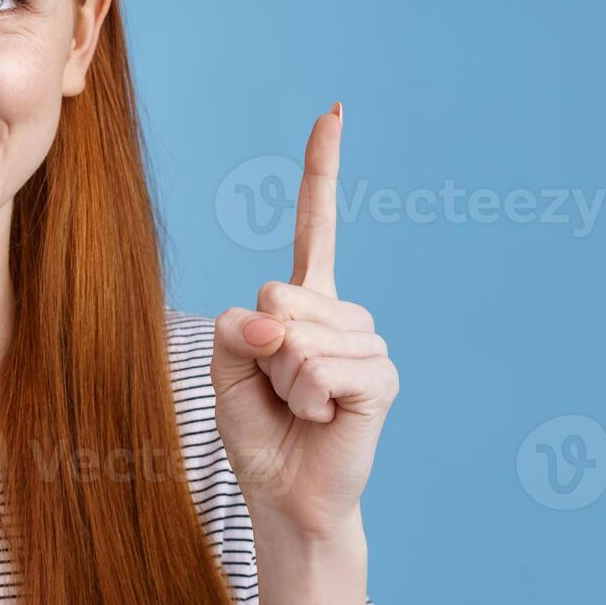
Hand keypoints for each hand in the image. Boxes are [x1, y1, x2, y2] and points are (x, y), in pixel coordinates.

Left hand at [212, 104, 399, 539]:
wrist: (286, 494)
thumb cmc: (259, 429)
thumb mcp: (224, 369)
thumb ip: (235, 331)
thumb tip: (273, 320)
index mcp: (304, 301)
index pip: (313, 223)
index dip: (322, 167)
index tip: (334, 111)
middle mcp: (341, 312)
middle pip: (276, 293)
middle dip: (260, 349)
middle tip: (277, 389)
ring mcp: (367, 341)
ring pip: (295, 336)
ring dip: (282, 382)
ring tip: (301, 407)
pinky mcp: (381, 376)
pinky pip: (320, 367)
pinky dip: (306, 397)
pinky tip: (323, 417)